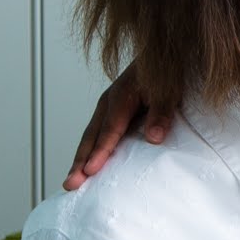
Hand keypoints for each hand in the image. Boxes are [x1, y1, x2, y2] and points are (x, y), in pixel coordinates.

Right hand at [62, 62, 175, 189]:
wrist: (162, 55)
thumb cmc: (165, 72)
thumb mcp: (168, 90)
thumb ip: (161, 113)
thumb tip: (154, 138)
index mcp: (120, 97)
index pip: (109, 131)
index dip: (100, 152)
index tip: (91, 171)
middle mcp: (108, 103)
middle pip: (91, 137)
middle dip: (79, 161)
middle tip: (70, 184)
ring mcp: (107, 107)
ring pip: (90, 137)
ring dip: (80, 159)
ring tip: (73, 181)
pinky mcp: (112, 111)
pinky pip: (97, 133)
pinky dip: (90, 150)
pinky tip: (89, 165)